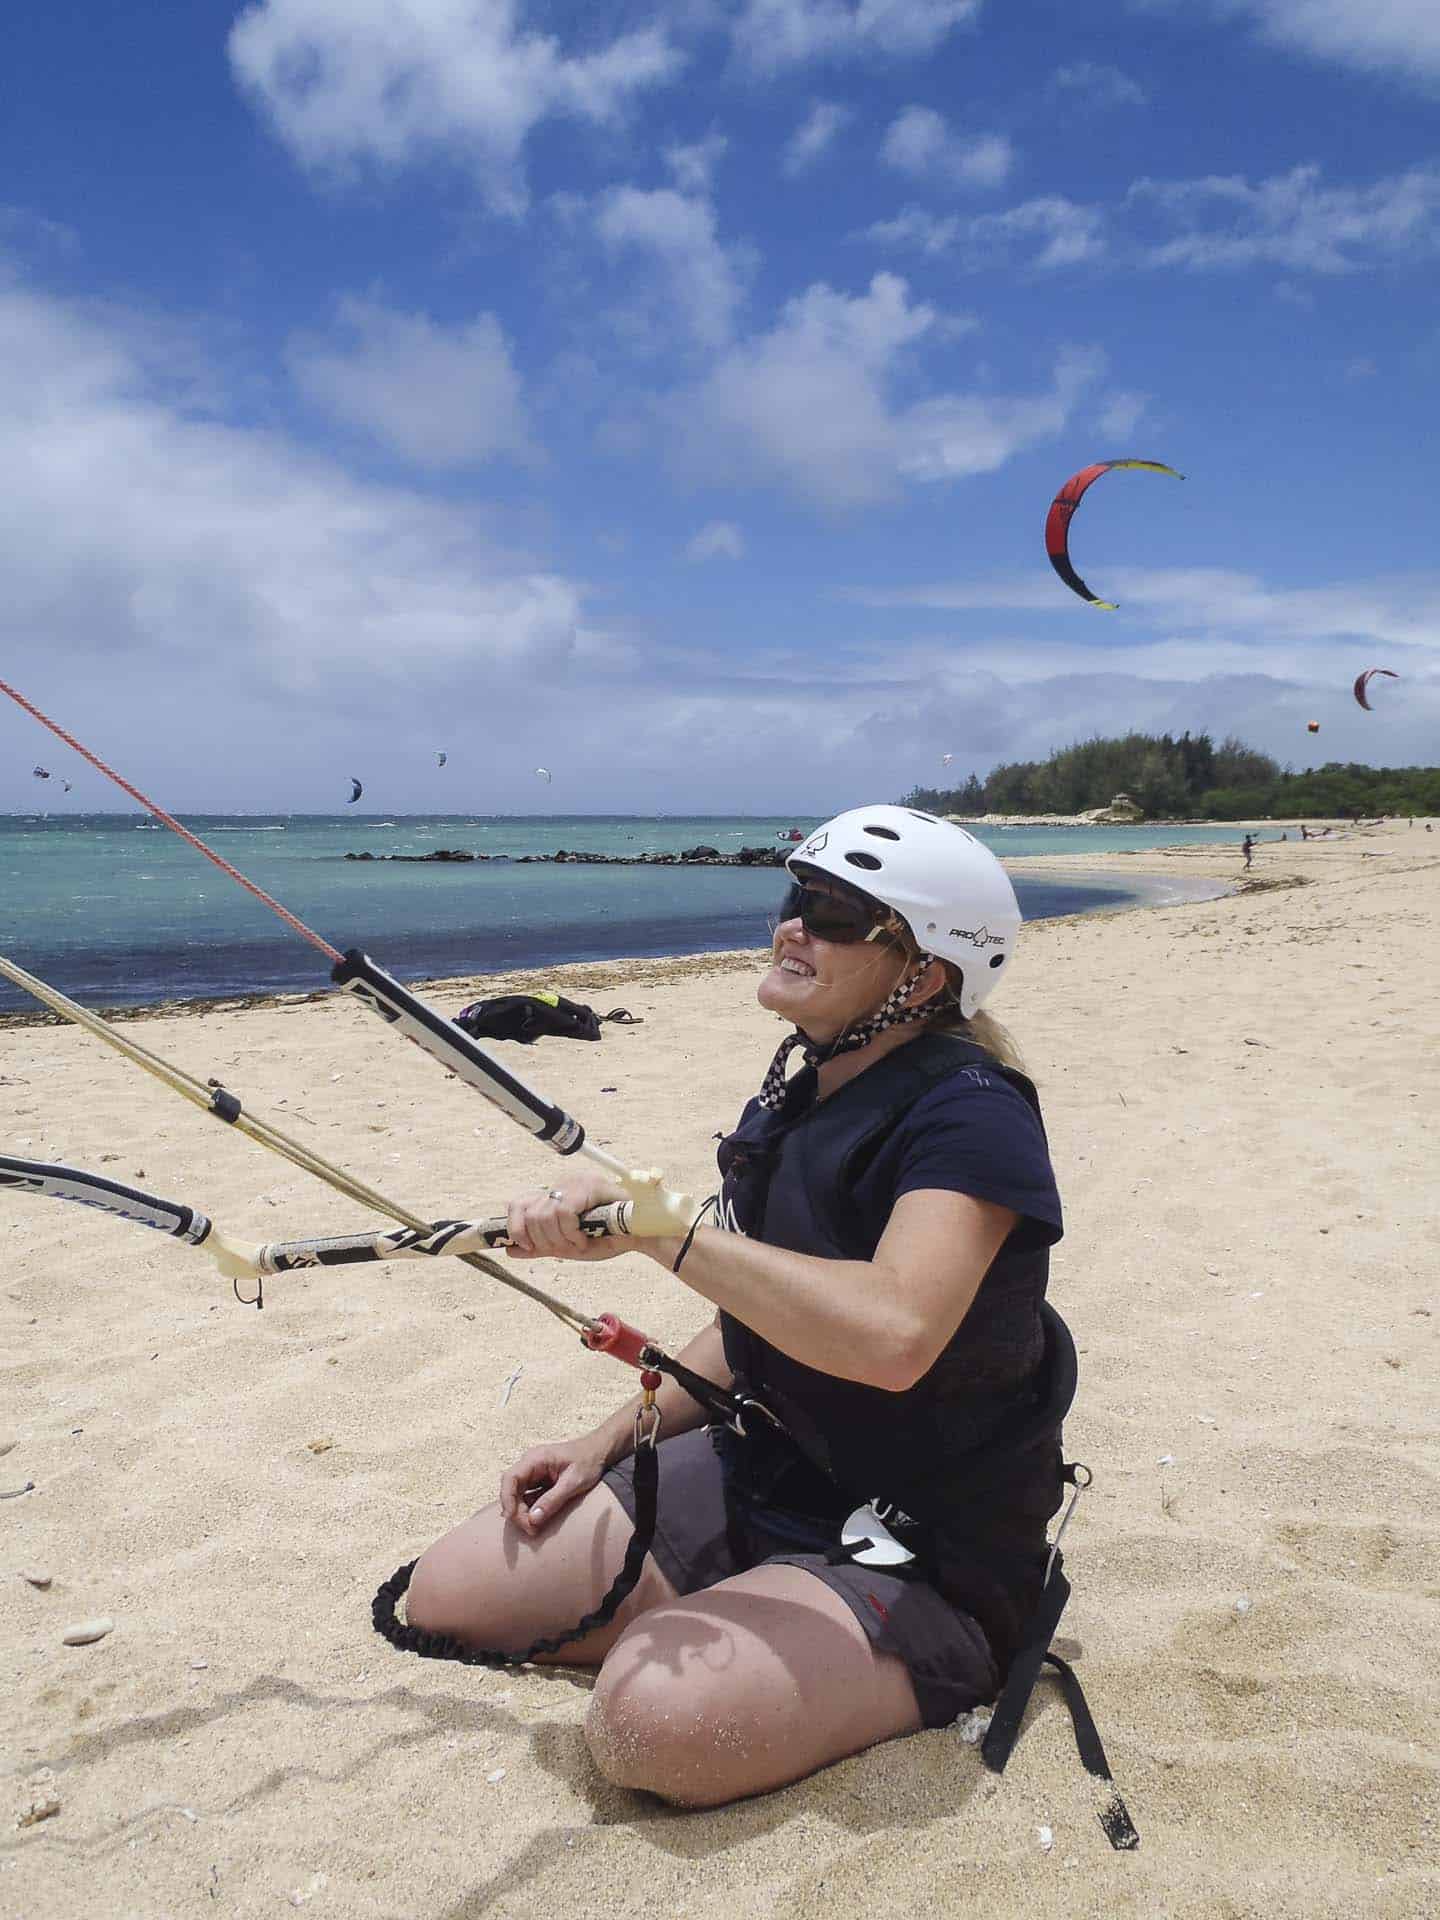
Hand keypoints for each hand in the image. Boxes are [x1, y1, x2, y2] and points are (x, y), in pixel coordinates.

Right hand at [499, 1433, 615, 1535]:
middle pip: (512, 1490)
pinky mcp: (539, 1481)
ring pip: (518, 1495)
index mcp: (535, 1459)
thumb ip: (553, 1500)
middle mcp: (530, 1464)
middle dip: (517, 1511)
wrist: (600, 1451)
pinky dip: (530, 1509)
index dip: (507, 1499)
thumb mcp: (573, 1483)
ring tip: (534, 1528)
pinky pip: (528, 1496)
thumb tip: (532, 1519)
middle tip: (531, 1529)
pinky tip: (537, 1520)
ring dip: (522, 1512)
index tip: (511, 1517)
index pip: (510, 1478)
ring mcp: (534, 1472)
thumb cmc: (588, 1462)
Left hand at [505, 1174, 632, 1261]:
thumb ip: (539, 1247)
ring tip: (579, 1244)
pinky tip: (584, 1239)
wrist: (639, 1239)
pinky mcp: (588, 1185)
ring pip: (544, 1215)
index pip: (519, 1204)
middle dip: (544, 1240)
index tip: (527, 1247)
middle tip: (566, 1248)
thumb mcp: (566, 1246)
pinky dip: (571, 1233)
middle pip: (529, 1213)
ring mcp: (575, 1182)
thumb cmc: (607, 1239)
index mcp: (556, 1194)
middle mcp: (562, 1184)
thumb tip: (510, 1250)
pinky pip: (564, 1213)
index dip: (516, 1228)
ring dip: (560, 1239)